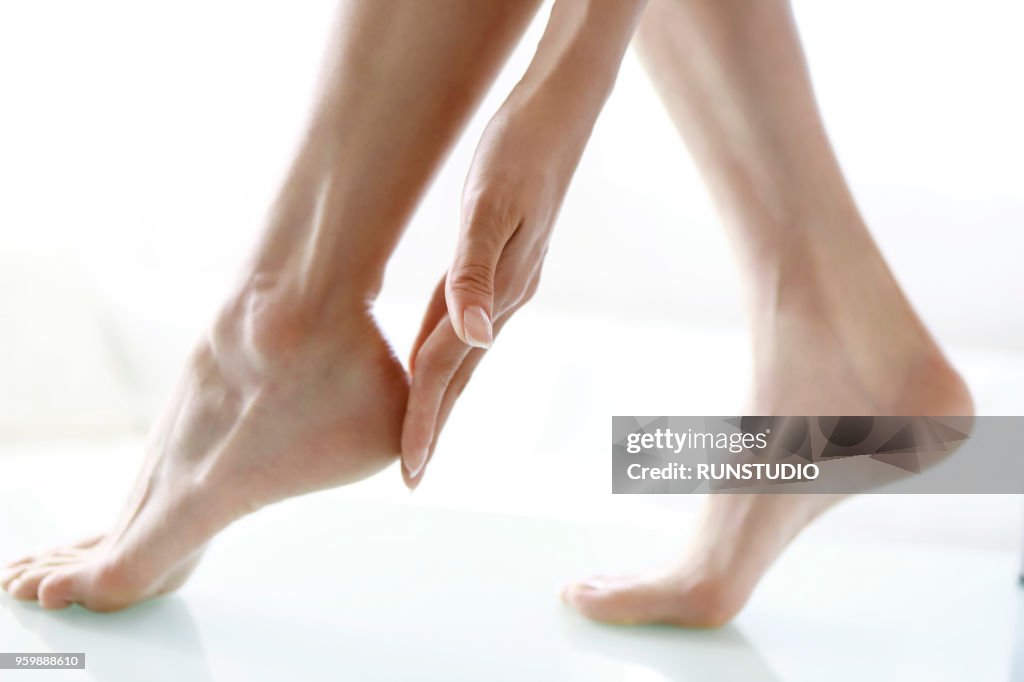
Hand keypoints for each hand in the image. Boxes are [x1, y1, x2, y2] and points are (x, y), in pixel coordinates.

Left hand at [401, 0, 647, 485]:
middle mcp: (505, 297)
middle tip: (412, 474)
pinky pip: (467, 323)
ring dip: (442, 395)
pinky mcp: (506, 266)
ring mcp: (509, 284)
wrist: (561, 110)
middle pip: (459, 375)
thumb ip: (477, 272)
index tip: (409, 472)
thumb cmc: (521, 149)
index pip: (447, 369)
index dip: (424, 420)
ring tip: (419, 431)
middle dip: (434, 424)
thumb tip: (470, 338)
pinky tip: (434, 355)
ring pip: (464, 354)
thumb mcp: (492, 203)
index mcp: (497, 289)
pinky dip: (448, 353)